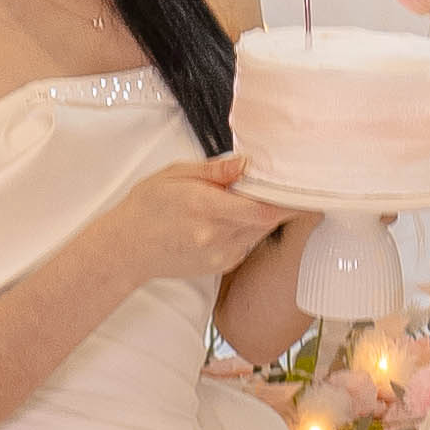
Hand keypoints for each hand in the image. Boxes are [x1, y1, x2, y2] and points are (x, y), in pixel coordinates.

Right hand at [106, 151, 289, 286]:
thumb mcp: (174, 174)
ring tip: (255, 197)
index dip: (288, 201)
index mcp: (205, 207)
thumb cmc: (147, 206)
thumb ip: (214, 170)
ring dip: (263, 217)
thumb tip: (246, 164)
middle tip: (287, 185)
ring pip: (259, 234)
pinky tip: (234, 217)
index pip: (261, 210)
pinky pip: (246, 244)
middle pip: (266, 222)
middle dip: (279, 204)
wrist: (127, 248)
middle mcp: (216, 236)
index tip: (303, 189)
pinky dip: (248, 229)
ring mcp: (219, 255)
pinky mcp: (220, 266)